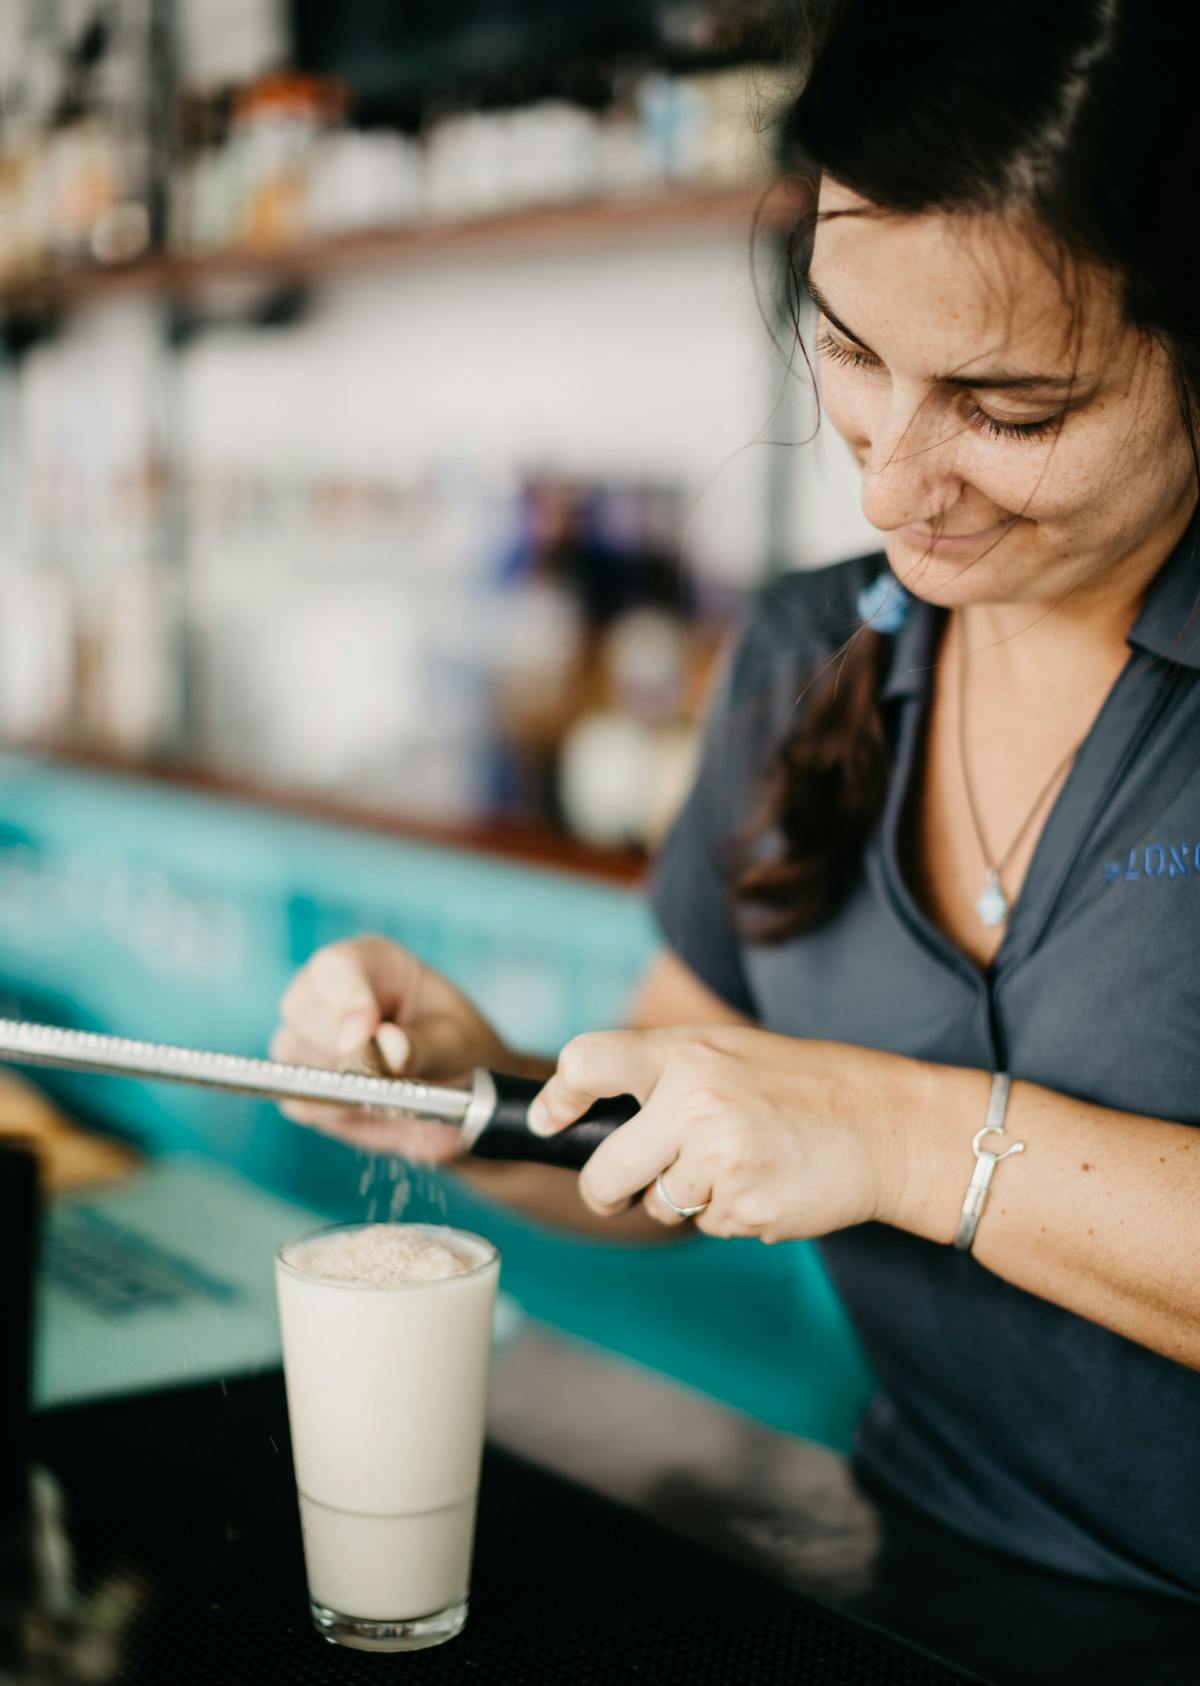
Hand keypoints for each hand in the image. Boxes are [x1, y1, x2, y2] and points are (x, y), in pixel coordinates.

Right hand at [271, 934, 514, 1162]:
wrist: (457, 1095)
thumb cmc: (459, 1051)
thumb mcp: (458, 1044)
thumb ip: (426, 1045)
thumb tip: (388, 1047)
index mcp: (371, 963)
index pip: (335, 966)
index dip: (344, 999)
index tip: (361, 1038)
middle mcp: (329, 993)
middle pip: (299, 1005)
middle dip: (336, 1046)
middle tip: (380, 1074)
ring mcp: (308, 1037)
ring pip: (292, 1055)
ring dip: (337, 1082)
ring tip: (390, 1091)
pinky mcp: (303, 1082)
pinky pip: (300, 1099)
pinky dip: (335, 1111)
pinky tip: (372, 1106)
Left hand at [531, 1025, 914, 1239]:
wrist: (887, 1125)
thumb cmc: (801, 1085)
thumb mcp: (727, 1052)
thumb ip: (662, 1073)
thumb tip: (585, 1112)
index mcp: (684, 1054)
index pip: (588, 1063)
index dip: (558, 1098)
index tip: (548, 1121)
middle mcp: (693, 1103)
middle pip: (605, 1172)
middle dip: (606, 1191)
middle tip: (619, 1190)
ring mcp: (718, 1158)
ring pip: (660, 1206)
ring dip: (686, 1199)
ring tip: (739, 1162)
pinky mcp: (745, 1205)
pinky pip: (708, 1226)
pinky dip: (728, 1213)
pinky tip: (766, 1182)